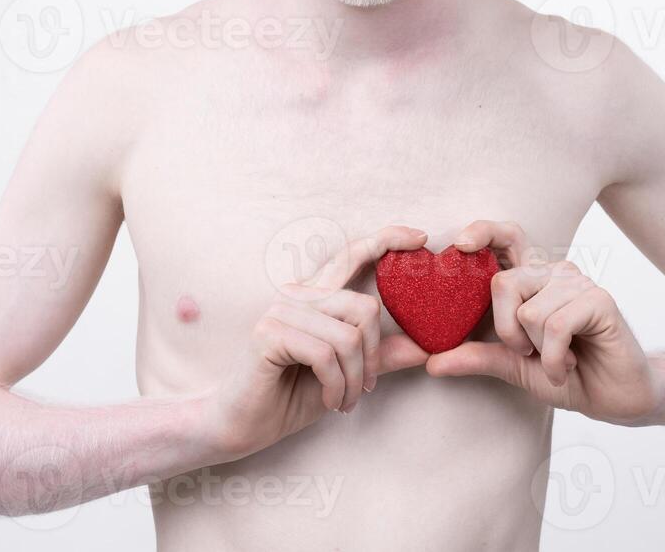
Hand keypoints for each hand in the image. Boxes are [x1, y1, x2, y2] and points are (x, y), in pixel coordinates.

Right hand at [204, 225, 430, 460]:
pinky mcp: (269, 334)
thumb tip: (425, 347)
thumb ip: (379, 357)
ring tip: (345, 402)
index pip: (352, 256)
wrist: (239, 427)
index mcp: (316, 298)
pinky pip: (325, 355)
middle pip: (365, 307)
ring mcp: (280, 311)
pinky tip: (331, 402)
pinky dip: (336, 386)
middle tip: (367, 388)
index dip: (387, 240)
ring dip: (355, 381)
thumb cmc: (289, 398)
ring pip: (347, 338)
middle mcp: (298, 295)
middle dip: (374, 357)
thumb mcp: (346, 376)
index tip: (421, 237)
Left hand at [425, 220, 660, 423]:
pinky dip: (555, 358)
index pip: (505, 238)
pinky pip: (554, 326)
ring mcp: (577, 282)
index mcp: (531, 280)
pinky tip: (569, 366)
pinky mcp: (599, 299)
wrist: (614, 399)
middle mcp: (553, 272)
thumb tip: (431, 363)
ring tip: (559, 360)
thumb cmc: (566, 375)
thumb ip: (477, 358)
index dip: (483, 232)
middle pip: (503, 283)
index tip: (460, 244)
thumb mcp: (513, 366)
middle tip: (529, 352)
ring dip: (538, 351)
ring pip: (528, 311)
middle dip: (507, 331)